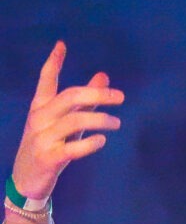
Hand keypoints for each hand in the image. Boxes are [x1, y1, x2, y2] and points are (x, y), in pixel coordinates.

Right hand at [12, 43, 123, 201]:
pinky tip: (102, 140)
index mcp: (40, 107)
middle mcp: (40, 118)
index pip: (45, 80)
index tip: (61, 44)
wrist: (26, 179)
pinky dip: (90, 143)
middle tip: (120, 97)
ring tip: (117, 123)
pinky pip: (72, 148)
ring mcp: (43, 138)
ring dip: (101, 120)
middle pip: (70, 97)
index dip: (53, 62)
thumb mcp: (65, 122)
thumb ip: (85, 102)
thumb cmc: (50, 145)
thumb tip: (104, 77)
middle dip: (97, 95)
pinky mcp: (49, 158)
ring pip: (75, 121)